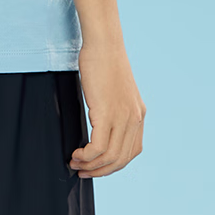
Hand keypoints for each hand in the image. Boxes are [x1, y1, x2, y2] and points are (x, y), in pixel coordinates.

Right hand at [69, 38, 145, 178]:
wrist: (103, 42)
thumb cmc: (103, 61)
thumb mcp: (115, 90)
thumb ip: (114, 109)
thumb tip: (100, 125)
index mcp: (139, 114)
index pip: (131, 152)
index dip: (113, 164)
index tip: (96, 165)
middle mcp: (135, 118)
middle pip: (121, 159)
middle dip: (101, 171)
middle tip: (82, 170)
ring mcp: (123, 117)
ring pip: (110, 157)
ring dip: (91, 166)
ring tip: (75, 162)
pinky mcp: (107, 113)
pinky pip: (98, 147)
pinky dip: (86, 155)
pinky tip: (76, 153)